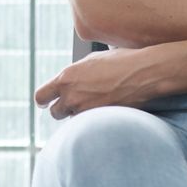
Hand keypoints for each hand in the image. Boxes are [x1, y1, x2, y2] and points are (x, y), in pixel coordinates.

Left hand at [34, 48, 156, 119]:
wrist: (144, 73)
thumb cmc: (121, 61)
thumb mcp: (91, 61)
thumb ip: (74, 74)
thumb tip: (68, 81)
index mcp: (66, 78)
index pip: (41, 96)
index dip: (43, 101)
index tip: (46, 102)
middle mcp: (71, 96)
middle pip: (55, 112)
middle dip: (63, 109)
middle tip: (74, 104)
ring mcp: (85, 110)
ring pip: (73, 120)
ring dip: (80, 115)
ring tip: (96, 104)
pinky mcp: (99, 121)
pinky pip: (89, 125)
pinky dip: (94, 121)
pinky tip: (105, 111)